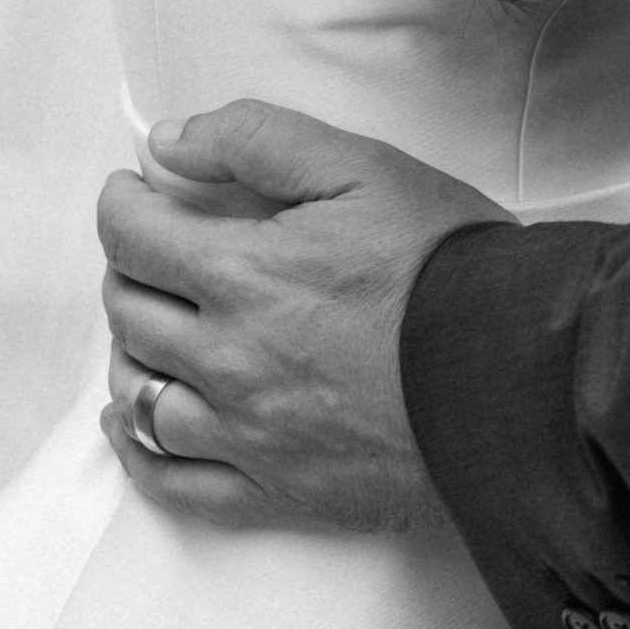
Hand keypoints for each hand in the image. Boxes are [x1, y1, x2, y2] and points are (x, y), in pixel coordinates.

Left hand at [94, 99, 514, 532]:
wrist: (507, 370)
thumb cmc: (442, 263)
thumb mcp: (358, 166)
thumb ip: (256, 139)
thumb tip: (170, 144)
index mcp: (242, 274)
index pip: (134, 237)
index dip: (122, 203)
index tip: (131, 190)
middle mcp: (226, 359)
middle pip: (130, 310)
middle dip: (129, 265)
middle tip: (154, 245)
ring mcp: (244, 432)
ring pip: (137, 395)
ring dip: (131, 350)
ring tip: (152, 322)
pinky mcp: (273, 489)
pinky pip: (172, 482)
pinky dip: (137, 451)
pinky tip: (133, 423)